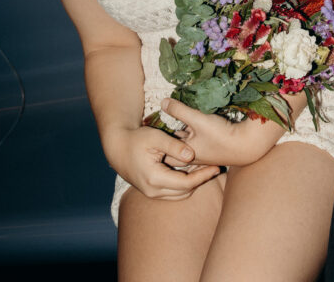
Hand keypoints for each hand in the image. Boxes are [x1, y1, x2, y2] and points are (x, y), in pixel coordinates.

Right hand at [103, 124, 219, 199]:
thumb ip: (174, 146)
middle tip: (214, 167)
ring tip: (205, 168)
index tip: (216, 167)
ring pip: (180, 194)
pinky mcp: (151, 191)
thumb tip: (192, 156)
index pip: (186, 183)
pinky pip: (173, 192)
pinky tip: (191, 170)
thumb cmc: (136, 139)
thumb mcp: (155, 138)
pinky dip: (184, 184)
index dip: (203, 176)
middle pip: (185, 191)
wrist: (117, 148)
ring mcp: (151, 194)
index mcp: (155, 179)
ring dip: (193, 183)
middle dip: (201, 180)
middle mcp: (153, 191)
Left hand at [161, 97, 284, 167]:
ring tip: (172, 121)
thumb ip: (179, 110)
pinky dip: (191, 132)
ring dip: (180, 133)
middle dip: (167, 137)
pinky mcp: (211, 146)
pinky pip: (195, 139)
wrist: (247, 145)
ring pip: (185, 142)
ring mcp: (202, 153)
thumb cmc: (220, 135)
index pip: (164, 151)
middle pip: (174, 147)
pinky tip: (191, 122)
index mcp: (185, 154)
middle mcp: (192, 156)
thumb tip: (162, 102)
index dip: (156, 142)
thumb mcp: (197, 119)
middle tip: (157, 125)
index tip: (148, 131)